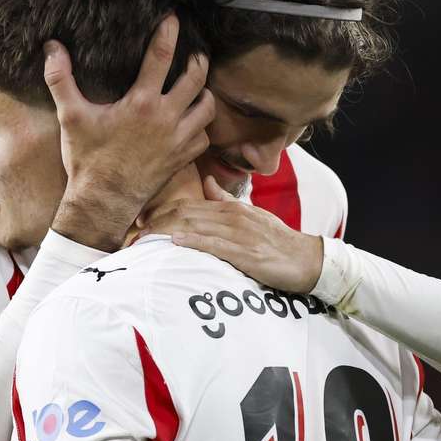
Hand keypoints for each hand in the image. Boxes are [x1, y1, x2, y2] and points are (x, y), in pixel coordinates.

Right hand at [45, 14, 214, 251]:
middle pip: (195, 78)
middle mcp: (166, 118)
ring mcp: (178, 139)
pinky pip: (204, 137)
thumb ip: (61, 80)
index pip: (161, 57)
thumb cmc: (87, 159)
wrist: (103, 202)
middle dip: (197, 61)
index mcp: (141, 103)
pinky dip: (201, 126)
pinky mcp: (182, 158)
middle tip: (194, 53)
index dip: (168, 34)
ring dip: (204, 93)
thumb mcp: (70, 117)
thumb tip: (51, 47)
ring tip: (197, 86)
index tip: (174, 18)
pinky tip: (192, 122)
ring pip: (207, 107)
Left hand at [140, 175, 324, 292]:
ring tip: (144, 239)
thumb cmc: (276, 239)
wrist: (306, 258)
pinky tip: (175, 243)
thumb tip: (207, 182)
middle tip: (134, 231)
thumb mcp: (250, 214)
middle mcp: (232, 216)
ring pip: (196, 227)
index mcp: (231, 208)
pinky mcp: (247, 253)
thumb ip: (226, 199)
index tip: (141, 221)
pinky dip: (193, 242)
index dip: (161, 212)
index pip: (188, 205)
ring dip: (167, 233)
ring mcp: (239, 234)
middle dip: (157, 222)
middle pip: (185, 213)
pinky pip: (215, 245)